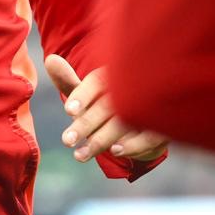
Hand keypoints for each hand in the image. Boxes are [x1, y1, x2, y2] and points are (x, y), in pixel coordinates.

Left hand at [44, 55, 167, 164]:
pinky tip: (116, 151)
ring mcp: (151, 107)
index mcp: (115, 74)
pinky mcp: (165, 126)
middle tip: (66, 141)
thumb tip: (49, 60)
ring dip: (102, 139)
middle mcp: (135, 87)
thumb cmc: (112, 102)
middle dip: (85, 125)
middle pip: (108, 105)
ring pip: (125, 122)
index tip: (68, 110)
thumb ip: (70, 82)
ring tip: (81, 154)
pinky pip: (151, 136)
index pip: (98, 81)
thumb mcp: (91, 92)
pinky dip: (133, 144)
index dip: (83, 95)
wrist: (153, 114)